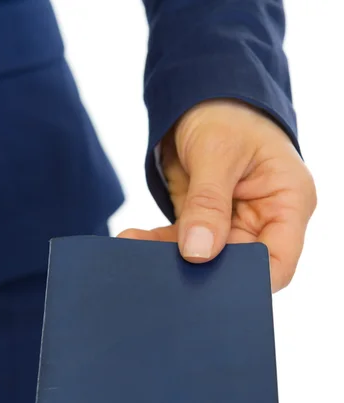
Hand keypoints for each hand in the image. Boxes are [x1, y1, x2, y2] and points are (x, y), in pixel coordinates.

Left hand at [118, 100, 315, 291]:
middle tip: (168, 275)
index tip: (214, 286)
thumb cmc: (226, 112)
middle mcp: (265, 219)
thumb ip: (209, 203)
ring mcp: (234, 224)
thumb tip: (199, 252)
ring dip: (171, 259)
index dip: (251, 281)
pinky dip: (158, 245)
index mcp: (288, 201)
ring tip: (139, 255)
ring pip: (206, 259)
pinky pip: (182, 243)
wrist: (204, 97)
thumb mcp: (218, 152)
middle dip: (205, 273)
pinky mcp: (205, 223)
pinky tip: (133, 241)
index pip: (278, 262)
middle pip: (239, 265)